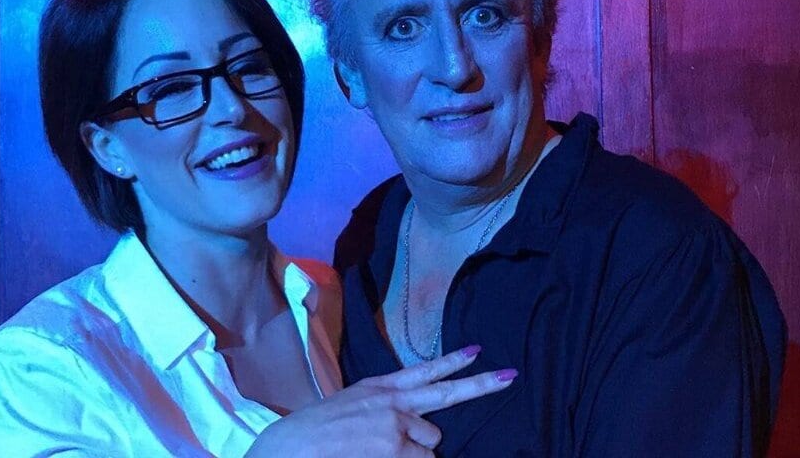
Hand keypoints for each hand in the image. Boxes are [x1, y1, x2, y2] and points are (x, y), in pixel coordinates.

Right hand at [246, 346, 516, 457]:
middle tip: (511, 376)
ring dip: (413, 455)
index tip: (477, 352)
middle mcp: (392, 404)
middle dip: (482, 386)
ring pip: (429, 447)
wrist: (288, 449)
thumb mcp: (347, 406)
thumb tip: (413, 424)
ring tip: (374, 454)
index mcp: (378, 389)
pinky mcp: (395, 451)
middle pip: (447, 396)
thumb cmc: (310, 434)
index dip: (452, 363)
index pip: (422, 372)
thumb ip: (381, 407)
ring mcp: (396, 429)